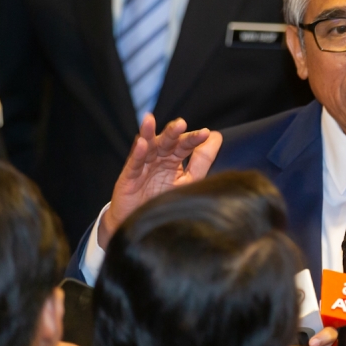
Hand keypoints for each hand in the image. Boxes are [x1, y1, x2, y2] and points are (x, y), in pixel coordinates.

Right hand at [98, 114, 221, 247]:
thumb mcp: (188, 181)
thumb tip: (216, 137)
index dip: (194, 139)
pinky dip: (137, 154)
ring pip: (146, 147)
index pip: (185, 145)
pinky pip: (133, 164)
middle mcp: (158, 159)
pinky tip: (141, 143)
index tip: (206, 133)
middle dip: (172, 132)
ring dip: (148, 133)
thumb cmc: (166, 201)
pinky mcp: (128, 178)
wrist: (143, 225)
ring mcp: (143, 166)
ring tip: (150, 120)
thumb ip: (202, 161)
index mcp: (174, 159)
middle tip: (181, 124)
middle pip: (166, 142)